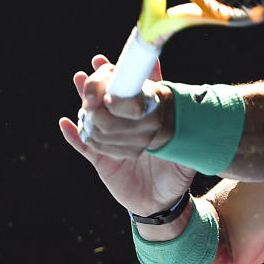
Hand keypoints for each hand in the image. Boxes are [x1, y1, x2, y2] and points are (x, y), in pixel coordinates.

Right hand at [59, 55, 193, 215]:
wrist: (162, 203)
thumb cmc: (176, 174)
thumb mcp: (184, 151)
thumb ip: (185, 132)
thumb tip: (198, 110)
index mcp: (145, 120)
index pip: (134, 93)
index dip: (127, 75)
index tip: (119, 60)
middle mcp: (126, 126)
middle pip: (109, 98)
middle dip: (101, 80)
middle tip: (96, 65)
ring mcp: (111, 140)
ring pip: (94, 116)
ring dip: (85, 99)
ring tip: (79, 81)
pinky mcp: (101, 159)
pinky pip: (84, 145)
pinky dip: (73, 134)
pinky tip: (64, 123)